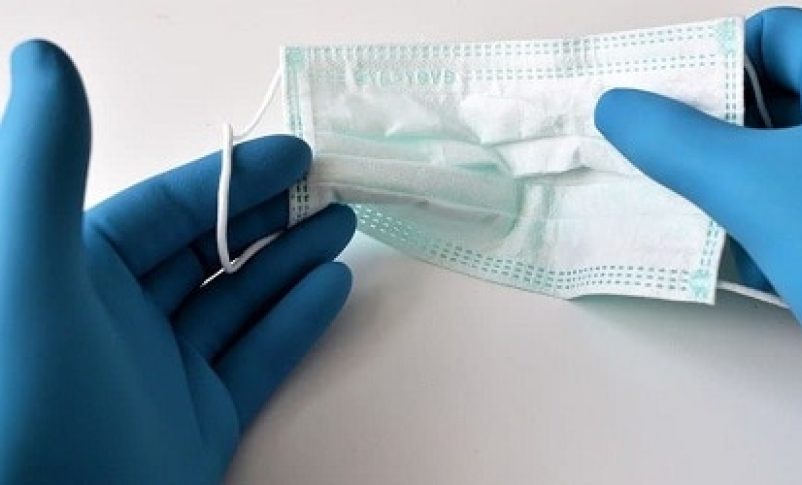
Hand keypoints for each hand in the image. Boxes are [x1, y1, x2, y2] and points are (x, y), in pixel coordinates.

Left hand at [0, 41, 354, 482]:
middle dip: (270, 215)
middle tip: (330, 188)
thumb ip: (44, 168)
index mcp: (74, 272)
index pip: (165, 208)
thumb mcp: (30, 275)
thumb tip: (45, 57)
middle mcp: (119, 316)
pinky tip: (332, 287)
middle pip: (209, 249)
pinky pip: (256, 360)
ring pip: (239, 300)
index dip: (229, 178)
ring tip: (344, 224)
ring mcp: (163, 371)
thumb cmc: (25, 400)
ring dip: (291, 259)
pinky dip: (296, 322)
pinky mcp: (199, 422)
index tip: (292, 154)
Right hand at [596, 7, 801, 479]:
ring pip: (784, 164)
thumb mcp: (758, 188)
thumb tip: (615, 105)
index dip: (707, 63)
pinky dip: (757, 227)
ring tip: (660, 207)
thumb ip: (677, 142)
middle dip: (704, 133)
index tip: (649, 105)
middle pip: (775, 101)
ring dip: (723, 186)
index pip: (775, 37)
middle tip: (640, 158)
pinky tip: (711, 255)